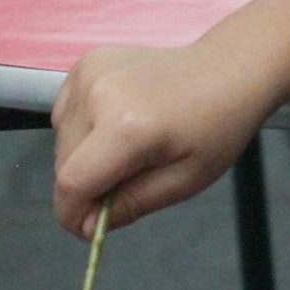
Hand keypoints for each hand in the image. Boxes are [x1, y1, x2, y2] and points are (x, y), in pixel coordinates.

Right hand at [51, 43, 275, 237]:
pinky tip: (119, 122)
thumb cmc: (215, 126)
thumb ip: (129, 205)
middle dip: (87, 185)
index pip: (72, 183)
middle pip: (64, 163)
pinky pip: (65, 113)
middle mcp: (100, 94)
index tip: (88, 226)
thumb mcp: (183, 181)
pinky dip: (83, 128)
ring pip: (62, 139)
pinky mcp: (87, 62)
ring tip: (130, 146)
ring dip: (84, 156)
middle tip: (130, 182)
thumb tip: (86, 225)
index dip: (72, 214)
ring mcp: (90, 73)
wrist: (227, 70)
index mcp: (127, 127)